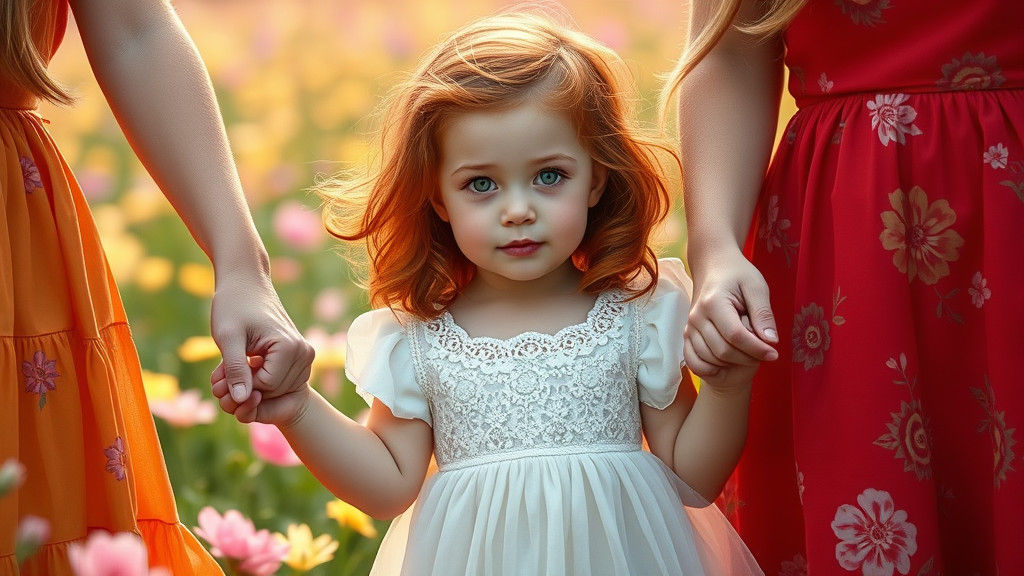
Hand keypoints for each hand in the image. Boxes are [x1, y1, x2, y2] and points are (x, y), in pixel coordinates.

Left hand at [209, 273, 314, 404]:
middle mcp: (305, 353)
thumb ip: (235, 370)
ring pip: (277, 389)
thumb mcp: (228, 337)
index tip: (221, 373)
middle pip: (273, 391)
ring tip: (231, 367)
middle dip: (245, 387)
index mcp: (290, 348)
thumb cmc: (233, 305)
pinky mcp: (299, 355)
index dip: (240, 384)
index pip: (266, 387)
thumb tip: (241, 400)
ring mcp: (305, 355)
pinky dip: (260, 379)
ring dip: (252, 385)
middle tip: (220, 373)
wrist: (246, 283)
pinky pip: (280, 381)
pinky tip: (245, 364)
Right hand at [685, 249, 777, 380]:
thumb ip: (763, 314)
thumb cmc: (737, 274)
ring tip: (749, 354)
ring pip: (709, 359)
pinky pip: (694, 361)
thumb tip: (771, 341)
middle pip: (723, 351)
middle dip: (748, 358)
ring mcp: (689, 327)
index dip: (757, 349)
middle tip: (765, 354)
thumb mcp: (756, 287)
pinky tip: (727, 364)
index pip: (736, 336)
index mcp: (714, 303)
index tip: (774, 353)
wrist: (713, 266)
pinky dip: (710, 368)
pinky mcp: (687, 334)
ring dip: (732, 364)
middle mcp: (697, 317)